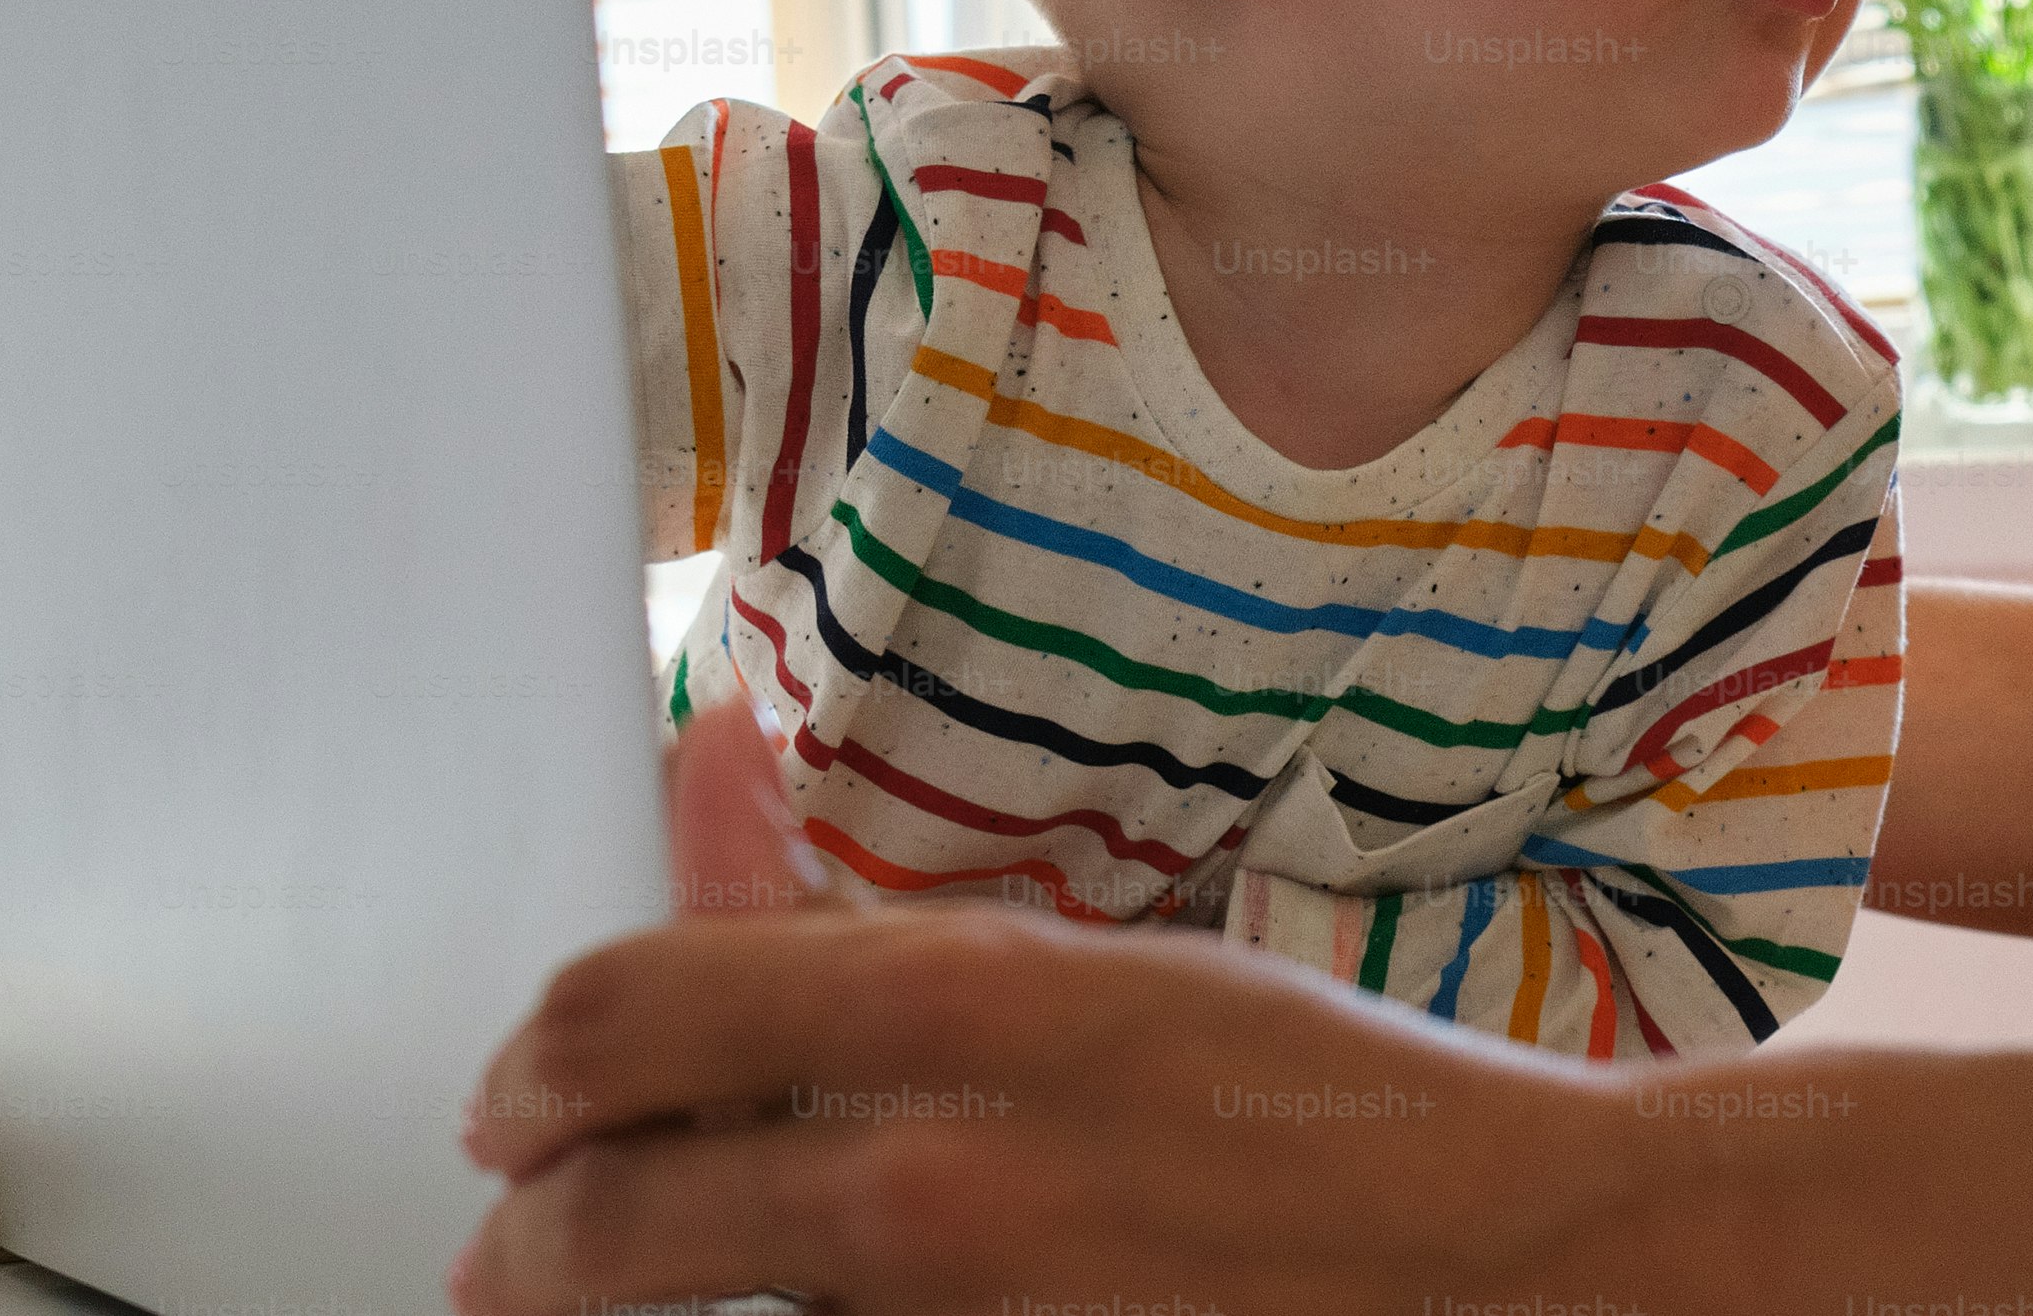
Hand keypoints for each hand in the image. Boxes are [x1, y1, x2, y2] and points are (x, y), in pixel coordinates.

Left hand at [452, 716, 1653, 1312]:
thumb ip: (862, 913)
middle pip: (593, 1226)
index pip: (627, 1016)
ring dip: (655, 1308)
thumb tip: (703, 770)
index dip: (535, 1061)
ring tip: (652, 1293)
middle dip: (524, 1238)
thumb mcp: (1090, 966)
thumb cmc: (1321, 1108)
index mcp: (962, 1012)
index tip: (519, 1095)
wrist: (1515, 1270)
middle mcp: (934, 1183)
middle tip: (516, 1239)